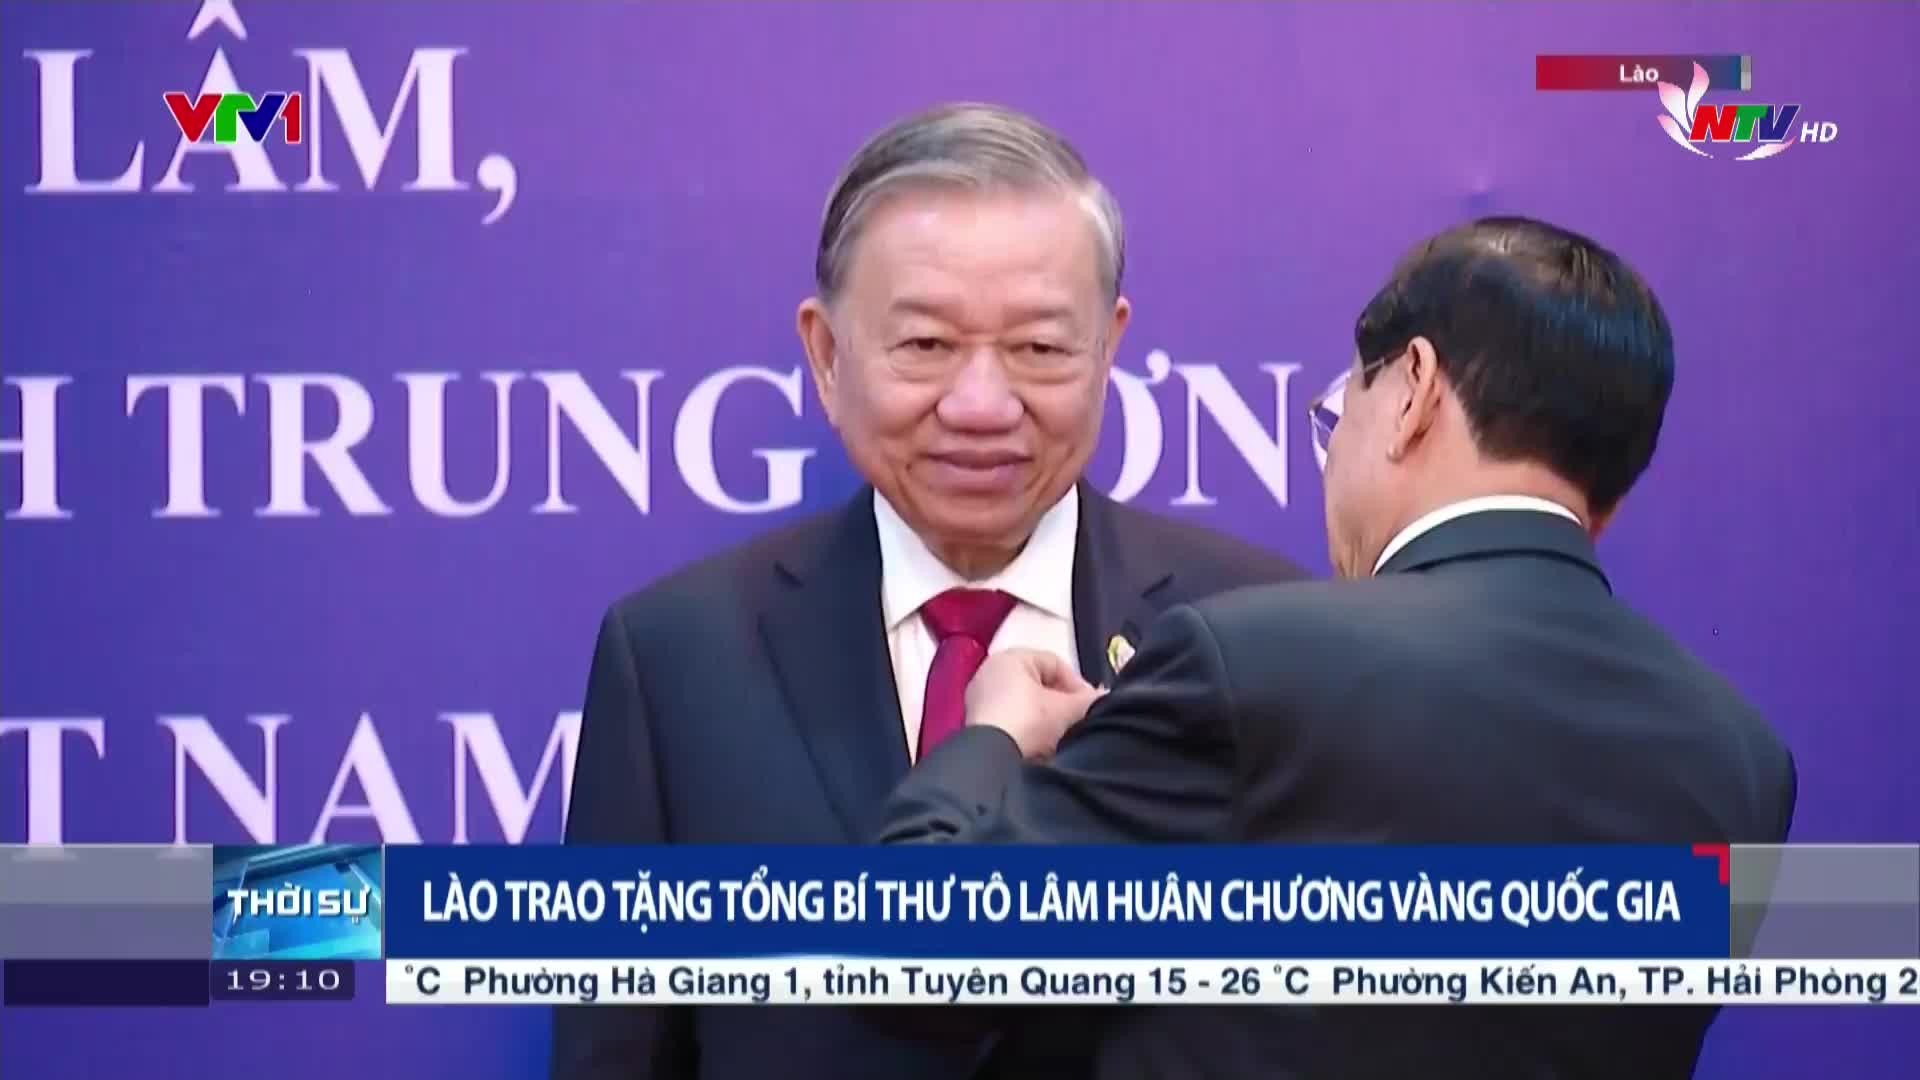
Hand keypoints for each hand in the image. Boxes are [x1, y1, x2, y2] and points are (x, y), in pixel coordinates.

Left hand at [964, 648, 1102, 758]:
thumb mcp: (1067, 710)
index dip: (1078, 684)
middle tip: (1079, 721)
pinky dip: (1027, 730)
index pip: (1055, 663)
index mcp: (1010, 657)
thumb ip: (1088, 701)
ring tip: (1061, 737)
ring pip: (1025, 704)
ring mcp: (979, 698)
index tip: (1092, 706)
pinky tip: (1039, 746)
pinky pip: (1010, 720)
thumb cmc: (1030, 721)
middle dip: (1062, 703)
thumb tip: (1104, 698)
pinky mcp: (975, 724)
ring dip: (1046, 719)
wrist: (991, 760)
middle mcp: (990, 671)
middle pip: (1039, 684)